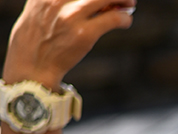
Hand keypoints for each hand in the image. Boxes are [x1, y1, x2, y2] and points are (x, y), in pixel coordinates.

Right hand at [3, 0, 134, 87]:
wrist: (32, 66)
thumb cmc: (38, 38)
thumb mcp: (39, 9)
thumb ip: (59, 0)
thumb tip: (93, 2)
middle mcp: (56, 0)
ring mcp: (71, 16)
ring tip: (129, 5)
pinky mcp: (84, 34)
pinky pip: (113, 18)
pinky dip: (125, 18)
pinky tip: (125, 21)